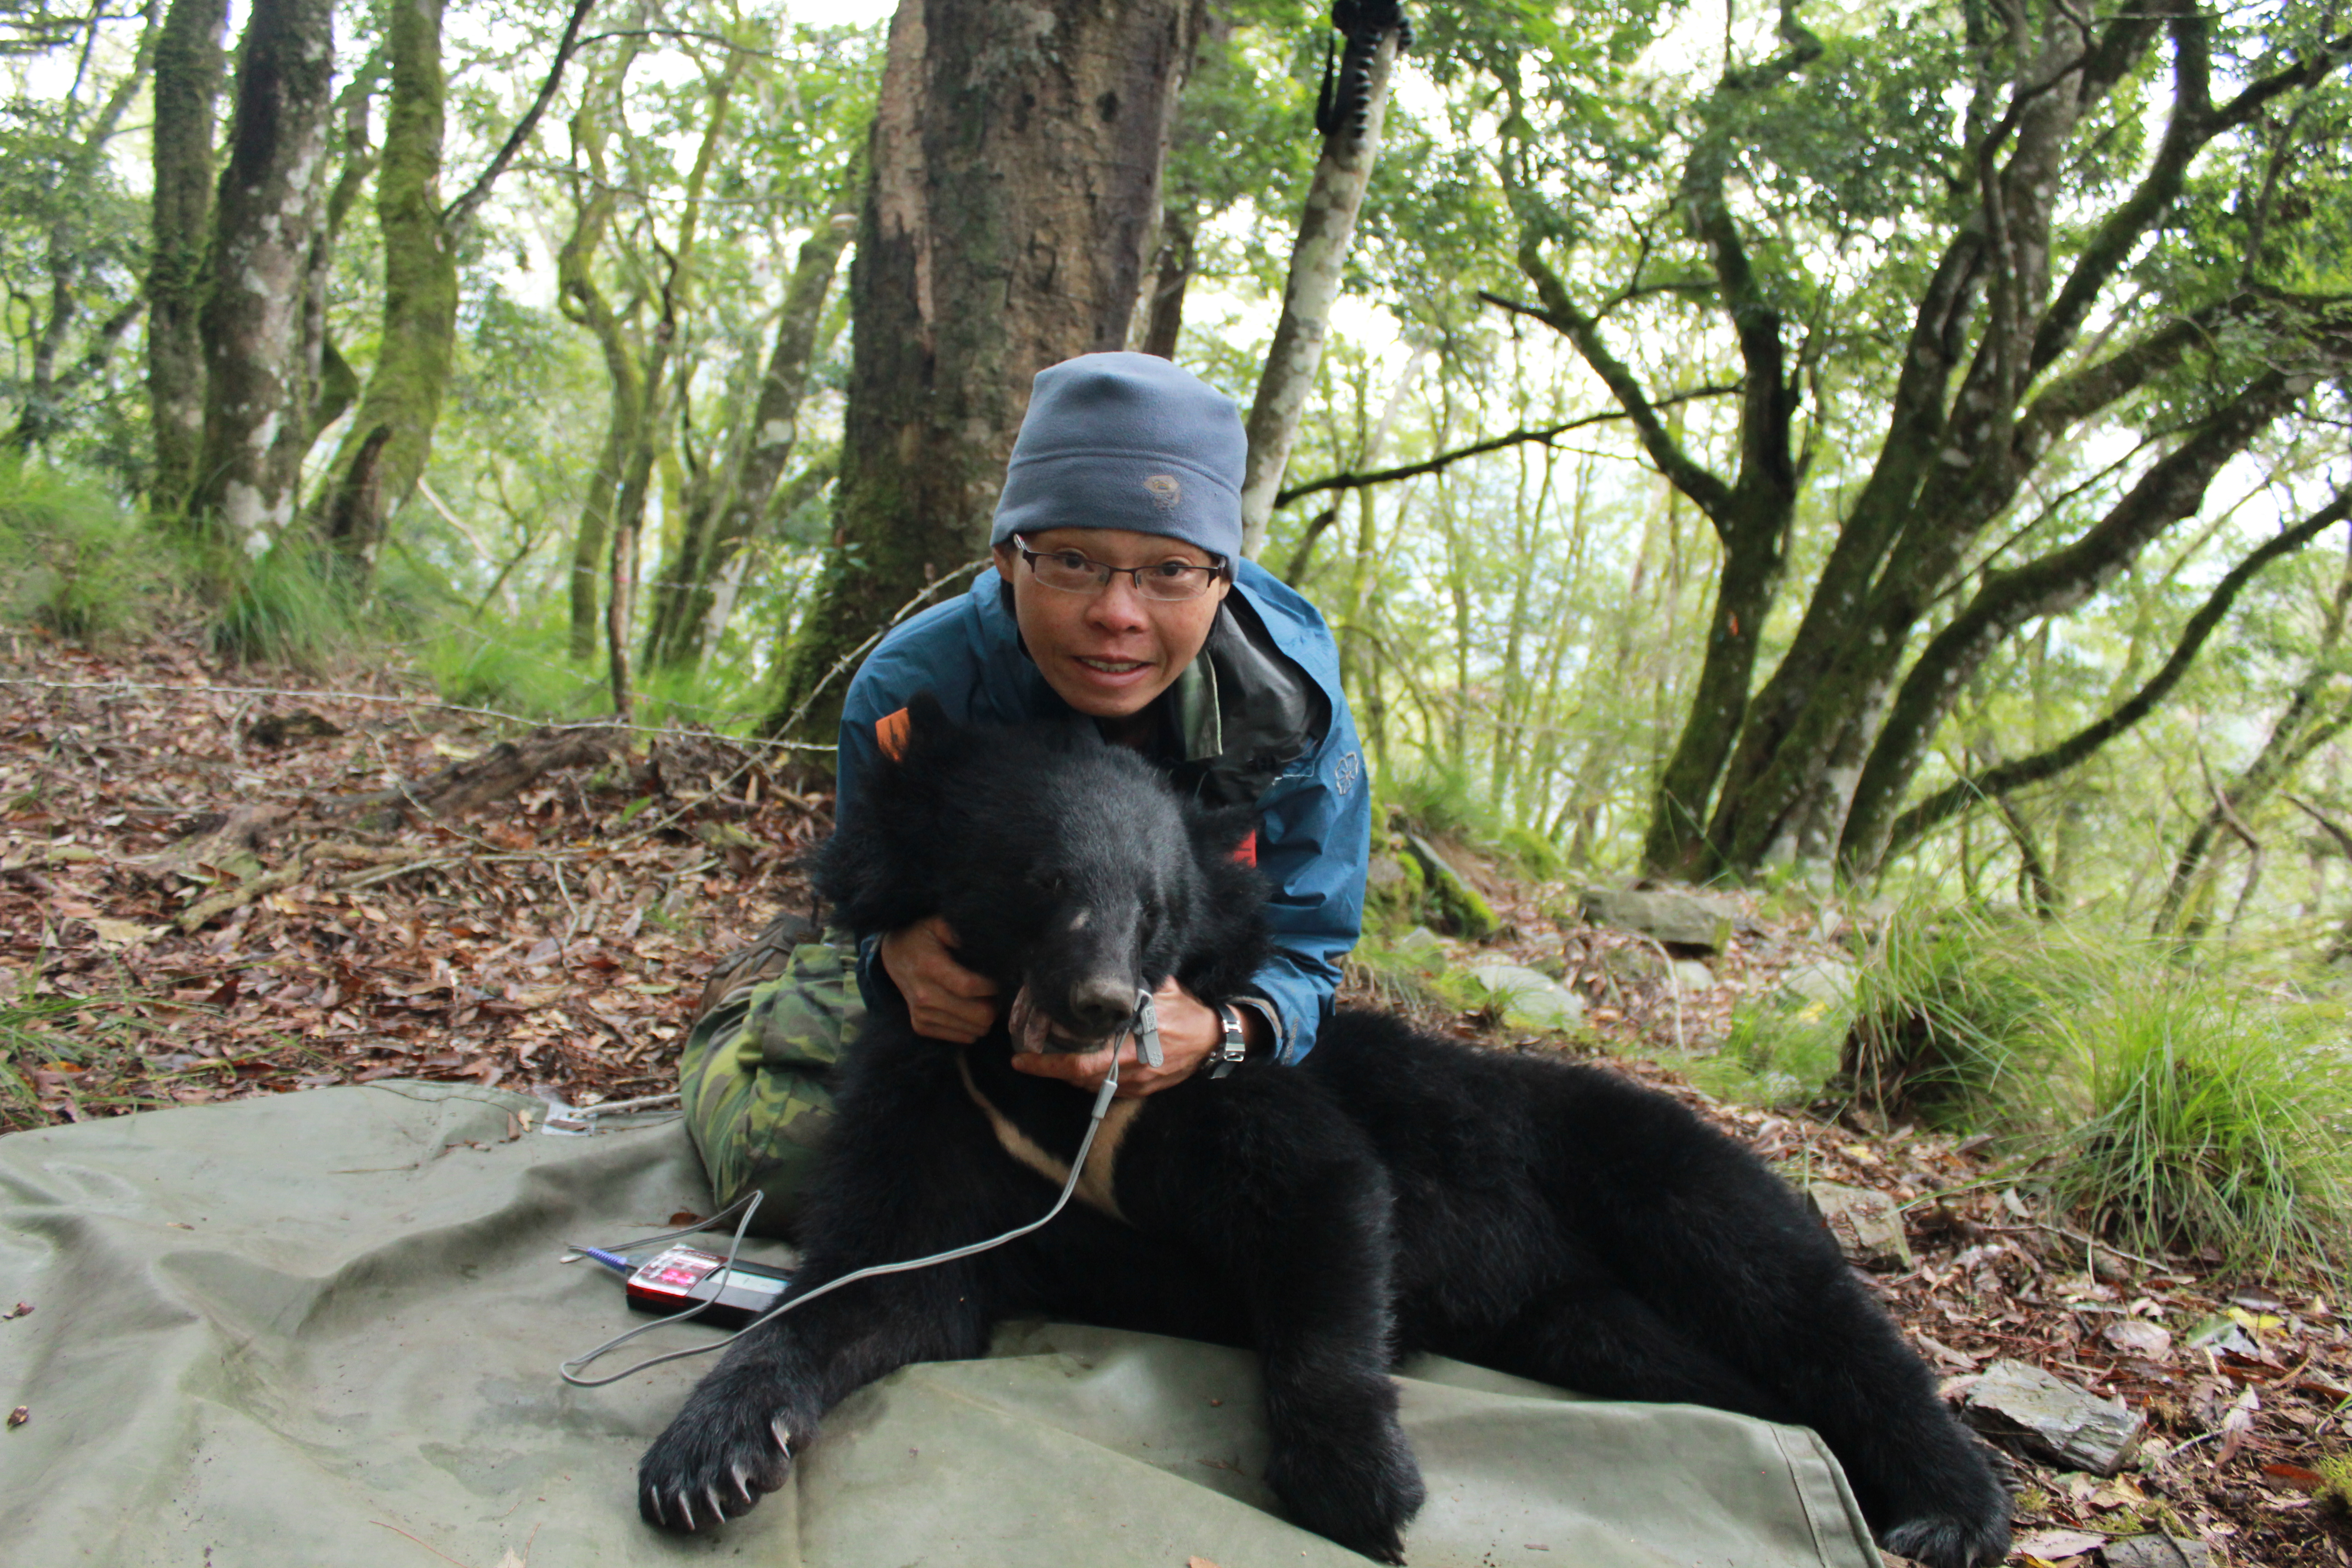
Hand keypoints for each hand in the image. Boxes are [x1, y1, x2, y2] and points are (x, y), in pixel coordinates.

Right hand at [878, 916, 997, 1042]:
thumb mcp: (937, 922)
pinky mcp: (921, 1027)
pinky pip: (963, 1038)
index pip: (969, 987)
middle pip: (977, 1015)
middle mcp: (924, 996)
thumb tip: (980, 942)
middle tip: (995, 992)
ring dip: (985, 1016)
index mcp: (930, 967)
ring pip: (973, 1030)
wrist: (894, 954)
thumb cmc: (921, 935)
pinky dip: (972, 1026)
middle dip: (994, 1004)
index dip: (992, 987)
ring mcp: (921, 1015)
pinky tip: (969, 1008)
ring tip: (983, 999)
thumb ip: (958, 930)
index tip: (999, 979)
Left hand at [1010, 977, 1230, 1098]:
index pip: (1081, 1062)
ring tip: (1047, 1060)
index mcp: (1133, 1044)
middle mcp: (1132, 1068)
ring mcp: (1138, 1083)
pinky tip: (1078, 1068)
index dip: (1048, 1064)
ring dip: (1068, 1075)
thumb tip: (1104, 969)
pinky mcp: (1143, 1090)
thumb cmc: (1187, 1011)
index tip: (1021, 1059)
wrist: (1215, 1039)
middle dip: (1050, 1070)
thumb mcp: (1162, 990)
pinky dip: (1088, 1081)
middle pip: (1080, 1079)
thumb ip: (1134, 984)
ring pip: (1091, 1087)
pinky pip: (1107, 1090)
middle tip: (1024, 1060)